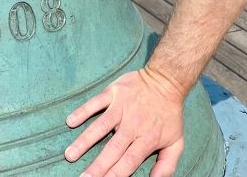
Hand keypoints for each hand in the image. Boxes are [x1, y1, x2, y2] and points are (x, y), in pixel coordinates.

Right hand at [64, 67, 187, 176]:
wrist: (167, 79)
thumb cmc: (169, 115)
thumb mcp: (176, 142)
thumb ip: (166, 165)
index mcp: (147, 138)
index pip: (129, 161)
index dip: (115, 174)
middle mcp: (133, 124)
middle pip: (113, 148)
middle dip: (98, 165)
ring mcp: (122, 107)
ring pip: (101, 125)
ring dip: (85, 140)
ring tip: (70, 154)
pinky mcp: (115, 92)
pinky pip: (96, 102)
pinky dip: (84, 110)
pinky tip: (71, 121)